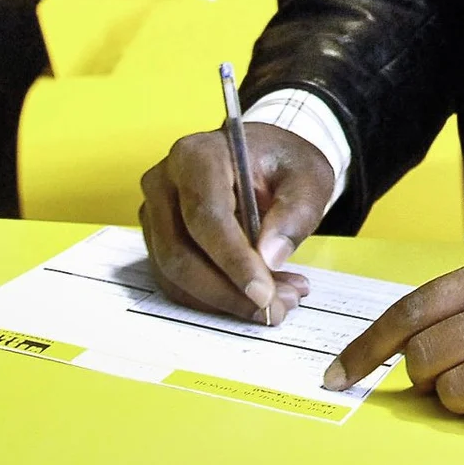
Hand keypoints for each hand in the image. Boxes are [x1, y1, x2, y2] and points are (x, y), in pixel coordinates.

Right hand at [139, 122, 333, 325]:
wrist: (264, 158)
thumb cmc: (283, 163)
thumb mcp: (308, 177)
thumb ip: (295, 212)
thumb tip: (270, 256)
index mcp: (197, 155)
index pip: (206, 216)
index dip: (233, 260)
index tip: (263, 293)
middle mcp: (164, 181)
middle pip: (181, 252)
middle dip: (228, 291)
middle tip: (274, 309)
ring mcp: (155, 211)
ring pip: (174, 274)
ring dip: (223, 300)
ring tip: (275, 304)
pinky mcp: (157, 238)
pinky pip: (175, 281)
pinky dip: (213, 298)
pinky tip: (253, 297)